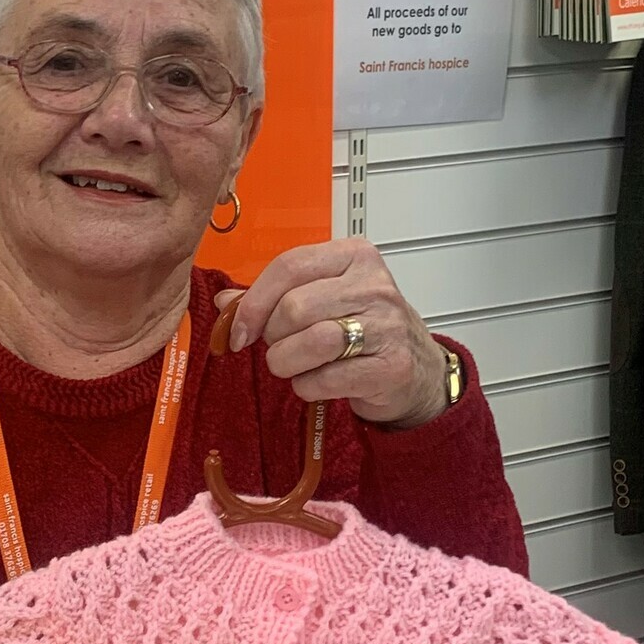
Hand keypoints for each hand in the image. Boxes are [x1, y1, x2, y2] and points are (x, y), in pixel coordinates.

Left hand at [218, 238, 449, 428]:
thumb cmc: (364, 329)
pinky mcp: (391, 366)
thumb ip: (274, 296)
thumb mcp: (323, 299)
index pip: (289, 265)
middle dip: (273, 336)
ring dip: (287, 362)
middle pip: (295, 307)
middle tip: (280, 347)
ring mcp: (387, 325)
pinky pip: (328, 378)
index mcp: (354, 257)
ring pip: (311, 342)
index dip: (254, 301)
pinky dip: (308, 386)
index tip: (240, 328)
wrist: (417, 369)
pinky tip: (315, 382)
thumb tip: (226, 303)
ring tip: (294, 366)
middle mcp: (374, 286)